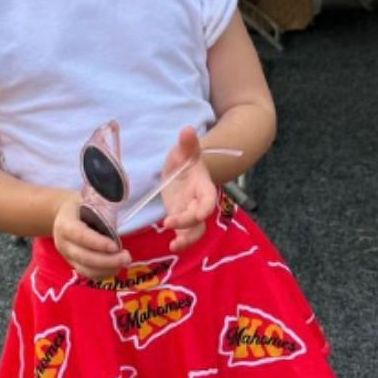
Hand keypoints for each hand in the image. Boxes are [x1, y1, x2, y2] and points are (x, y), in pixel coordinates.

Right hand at [53, 194, 130, 280]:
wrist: (65, 214)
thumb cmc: (82, 206)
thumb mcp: (88, 201)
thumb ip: (100, 210)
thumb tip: (123, 216)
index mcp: (65, 224)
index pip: (80, 235)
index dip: (97, 243)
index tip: (115, 246)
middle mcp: (63, 243)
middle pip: (83, 256)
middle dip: (107, 260)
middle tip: (127, 257)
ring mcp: (67, 255)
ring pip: (85, 269)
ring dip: (107, 269)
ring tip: (125, 262)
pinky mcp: (73, 264)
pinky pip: (88, 274)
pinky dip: (104, 274)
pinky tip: (117, 267)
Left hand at [158, 127, 218, 251]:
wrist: (184, 169)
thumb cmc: (185, 158)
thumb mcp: (184, 150)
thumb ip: (187, 143)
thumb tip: (187, 130)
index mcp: (203, 186)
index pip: (208, 199)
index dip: (204, 208)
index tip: (197, 215)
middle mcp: (199, 202)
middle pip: (200, 218)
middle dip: (188, 224)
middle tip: (170, 223)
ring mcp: (190, 212)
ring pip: (195, 230)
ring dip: (186, 239)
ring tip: (174, 246)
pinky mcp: (181, 219)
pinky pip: (183, 233)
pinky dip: (180, 241)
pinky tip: (171, 247)